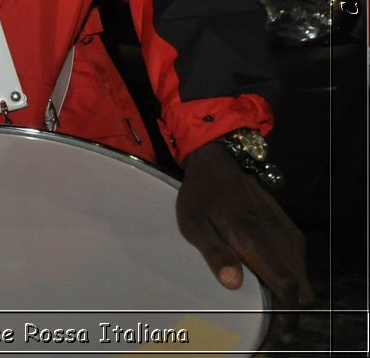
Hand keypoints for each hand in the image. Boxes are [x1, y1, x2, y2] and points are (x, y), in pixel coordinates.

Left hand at [176, 142, 313, 340]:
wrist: (219, 164)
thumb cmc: (201, 197)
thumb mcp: (194, 223)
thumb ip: (214, 252)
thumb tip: (232, 283)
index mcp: (255, 238)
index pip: (286, 284)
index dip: (288, 313)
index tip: (280, 332)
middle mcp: (280, 238)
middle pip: (301, 287)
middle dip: (291, 310)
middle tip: (270, 326)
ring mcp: (288, 233)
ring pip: (303, 277)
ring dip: (291, 294)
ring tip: (268, 308)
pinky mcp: (290, 230)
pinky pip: (299, 263)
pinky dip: (291, 278)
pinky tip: (269, 282)